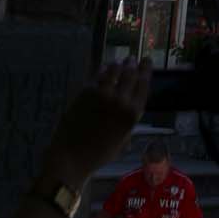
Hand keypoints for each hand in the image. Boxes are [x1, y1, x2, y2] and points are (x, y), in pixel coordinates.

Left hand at [44, 59, 150, 189]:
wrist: (71, 158)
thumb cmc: (99, 154)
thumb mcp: (122, 139)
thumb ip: (129, 119)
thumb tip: (131, 103)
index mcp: (132, 113)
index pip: (144, 83)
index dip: (146, 70)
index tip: (147, 62)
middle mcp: (121, 100)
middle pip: (130, 73)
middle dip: (132, 64)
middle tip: (132, 59)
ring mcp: (103, 94)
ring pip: (115, 70)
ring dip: (118, 64)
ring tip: (119, 62)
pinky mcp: (87, 91)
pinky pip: (98, 75)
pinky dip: (103, 69)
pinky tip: (104, 68)